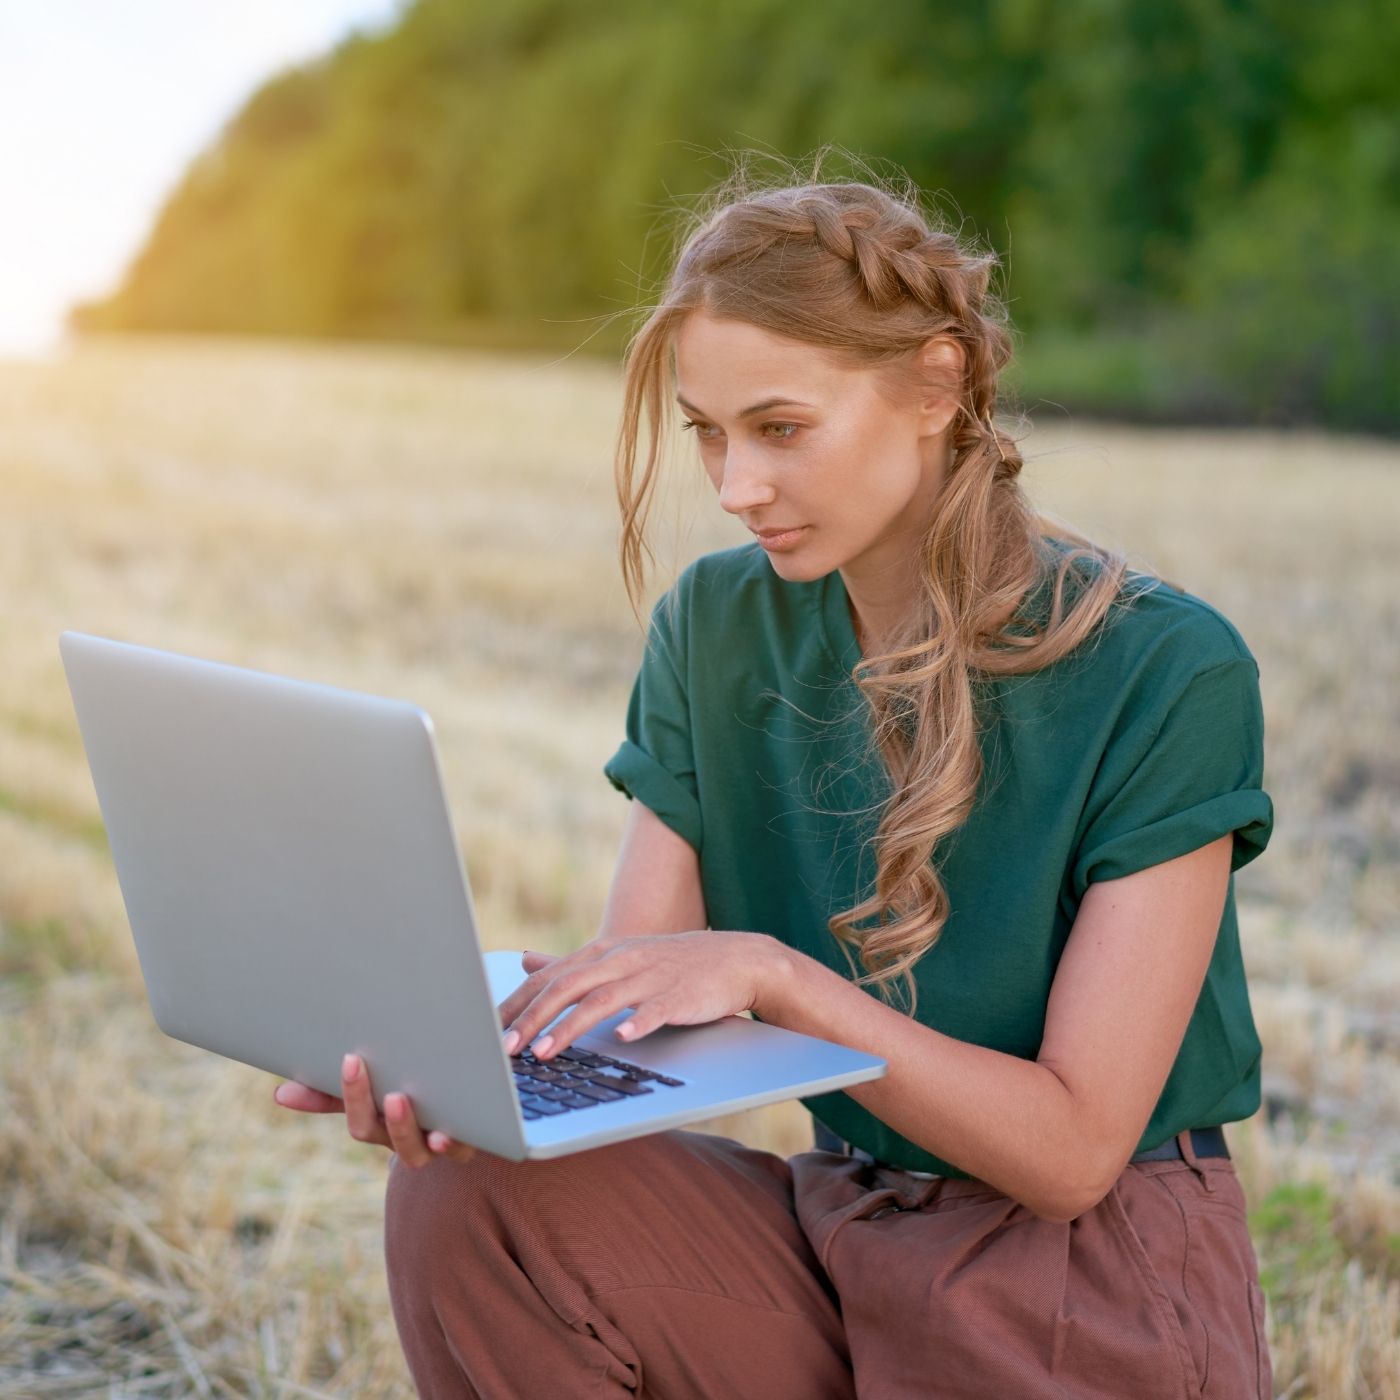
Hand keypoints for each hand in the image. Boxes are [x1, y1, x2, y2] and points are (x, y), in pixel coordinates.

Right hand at [272, 1053, 485, 1167]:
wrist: (482, 1111)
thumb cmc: (423, 1096)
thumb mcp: (384, 1089)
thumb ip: (339, 1092)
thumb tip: (281, 1093)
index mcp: (382, 1125)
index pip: (351, 1116)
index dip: (337, 1094)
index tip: (331, 1065)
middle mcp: (406, 1140)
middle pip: (373, 1131)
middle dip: (361, 1100)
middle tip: (354, 1064)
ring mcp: (438, 1146)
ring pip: (414, 1150)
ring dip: (403, 1127)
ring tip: (399, 1099)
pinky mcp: (474, 1142)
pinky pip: (462, 1148)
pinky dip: (452, 1141)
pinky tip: (446, 1131)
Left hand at [495, 930, 782, 1063]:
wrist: (737, 959)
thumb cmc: (672, 964)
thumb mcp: (619, 956)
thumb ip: (571, 963)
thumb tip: (525, 961)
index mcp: (603, 952)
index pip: (549, 978)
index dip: (516, 1004)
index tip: (484, 1032)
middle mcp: (622, 960)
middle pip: (567, 987)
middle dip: (532, 1018)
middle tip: (503, 1050)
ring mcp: (651, 977)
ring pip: (603, 1000)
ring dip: (570, 1027)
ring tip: (543, 1053)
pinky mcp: (679, 996)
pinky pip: (656, 1010)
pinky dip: (638, 1023)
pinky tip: (622, 1039)